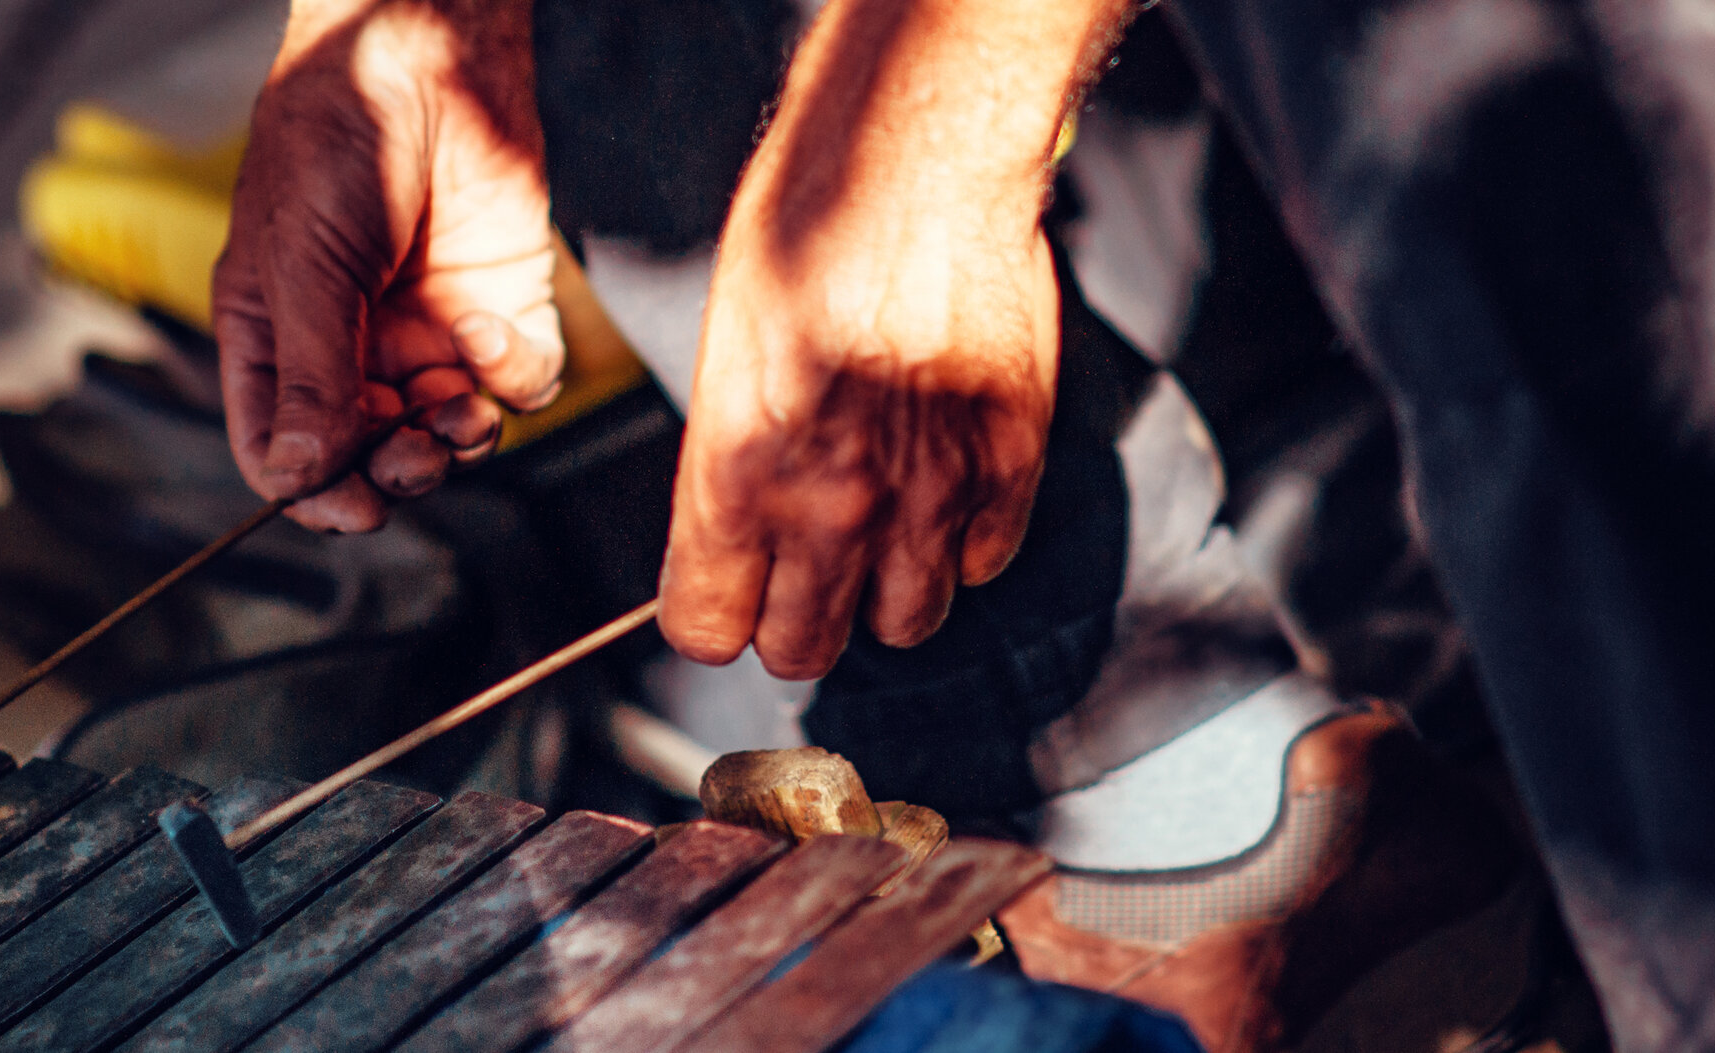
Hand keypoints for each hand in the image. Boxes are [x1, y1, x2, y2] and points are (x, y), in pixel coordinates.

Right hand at [214, 0, 563, 531]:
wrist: (429, 54)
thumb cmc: (334, 136)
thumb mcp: (301, 263)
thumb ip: (310, 373)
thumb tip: (300, 476)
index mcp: (276, 334)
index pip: (283, 445)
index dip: (312, 490)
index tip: (349, 508)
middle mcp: (352, 343)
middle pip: (368, 453)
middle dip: (392, 469)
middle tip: (411, 456)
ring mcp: (427, 330)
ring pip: (446, 434)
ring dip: (454, 439)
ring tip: (456, 411)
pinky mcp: (500, 306)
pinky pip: (515, 383)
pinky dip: (510, 378)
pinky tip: (489, 333)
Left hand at [658, 0, 1090, 680]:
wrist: (910, 165)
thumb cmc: (798, 238)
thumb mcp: (721, 362)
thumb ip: (729, 472)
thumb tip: (735, 544)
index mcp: (738, 480)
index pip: (707, 631)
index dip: (714, 613)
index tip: (725, 593)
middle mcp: (832, 506)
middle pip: (803, 648)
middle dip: (792, 620)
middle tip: (798, 571)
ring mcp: (929, 494)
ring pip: (905, 622)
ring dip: (882, 591)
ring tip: (875, 532)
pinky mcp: (1007, 464)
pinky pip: (982, 560)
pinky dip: (960, 541)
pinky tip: (940, 487)